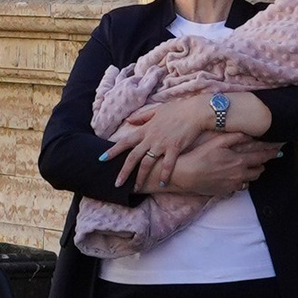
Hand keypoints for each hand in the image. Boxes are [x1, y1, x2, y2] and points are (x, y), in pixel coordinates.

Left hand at [109, 92, 269, 191]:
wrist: (195, 111)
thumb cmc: (177, 110)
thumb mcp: (156, 110)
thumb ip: (141, 117)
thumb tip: (128, 120)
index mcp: (145, 129)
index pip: (125, 142)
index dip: (113, 151)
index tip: (102, 159)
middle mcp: (150, 138)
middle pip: (133, 157)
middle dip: (124, 172)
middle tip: (117, 184)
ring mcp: (162, 144)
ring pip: (147, 164)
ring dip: (141, 178)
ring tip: (136, 188)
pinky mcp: (174, 148)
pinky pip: (167, 165)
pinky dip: (164, 175)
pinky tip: (162, 184)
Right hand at [163, 134, 276, 198]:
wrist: (185, 175)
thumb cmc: (199, 156)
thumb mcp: (217, 142)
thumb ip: (235, 137)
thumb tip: (249, 133)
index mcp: (240, 161)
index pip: (262, 156)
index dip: (272, 152)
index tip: (279, 149)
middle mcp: (240, 174)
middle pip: (259, 169)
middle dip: (263, 163)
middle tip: (264, 157)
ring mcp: (233, 184)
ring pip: (251, 179)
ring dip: (253, 172)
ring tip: (251, 166)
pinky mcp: (226, 191)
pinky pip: (240, 187)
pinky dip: (242, 181)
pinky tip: (237, 176)